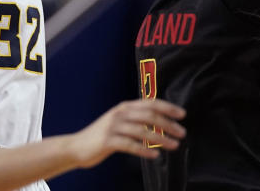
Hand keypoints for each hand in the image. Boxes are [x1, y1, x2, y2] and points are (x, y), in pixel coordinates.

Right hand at [70, 99, 185, 167]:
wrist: (76, 146)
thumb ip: (136, 119)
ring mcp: (113, 127)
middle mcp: (119, 114)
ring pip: (142, 131)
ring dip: (161, 138)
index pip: (150, 103)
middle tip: (182, 133)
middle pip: (149, 116)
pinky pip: (130, 145)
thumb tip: (160, 122)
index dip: (168, 107)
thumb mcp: (119, 122)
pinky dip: (144, 150)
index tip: (182, 114)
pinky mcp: (108, 141)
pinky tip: (155, 155)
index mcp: (124, 107)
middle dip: (168, 124)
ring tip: (174, 145)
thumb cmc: (102, 136)